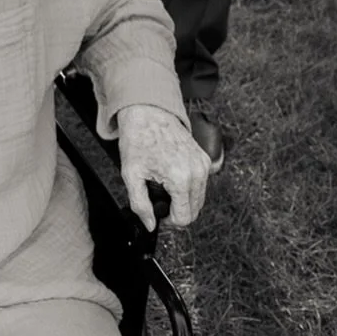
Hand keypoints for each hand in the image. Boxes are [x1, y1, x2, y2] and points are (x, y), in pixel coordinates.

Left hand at [116, 104, 210, 231]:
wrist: (147, 111)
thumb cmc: (138, 137)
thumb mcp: (131, 174)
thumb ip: (140, 204)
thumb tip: (150, 224)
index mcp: (181, 178)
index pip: (185, 218)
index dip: (169, 220)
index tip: (159, 212)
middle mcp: (197, 172)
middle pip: (194, 211)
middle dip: (177, 209)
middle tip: (159, 196)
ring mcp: (204, 165)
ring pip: (199, 199)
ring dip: (183, 198)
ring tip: (164, 183)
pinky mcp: (205, 158)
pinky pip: (201, 184)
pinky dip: (189, 185)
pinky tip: (172, 174)